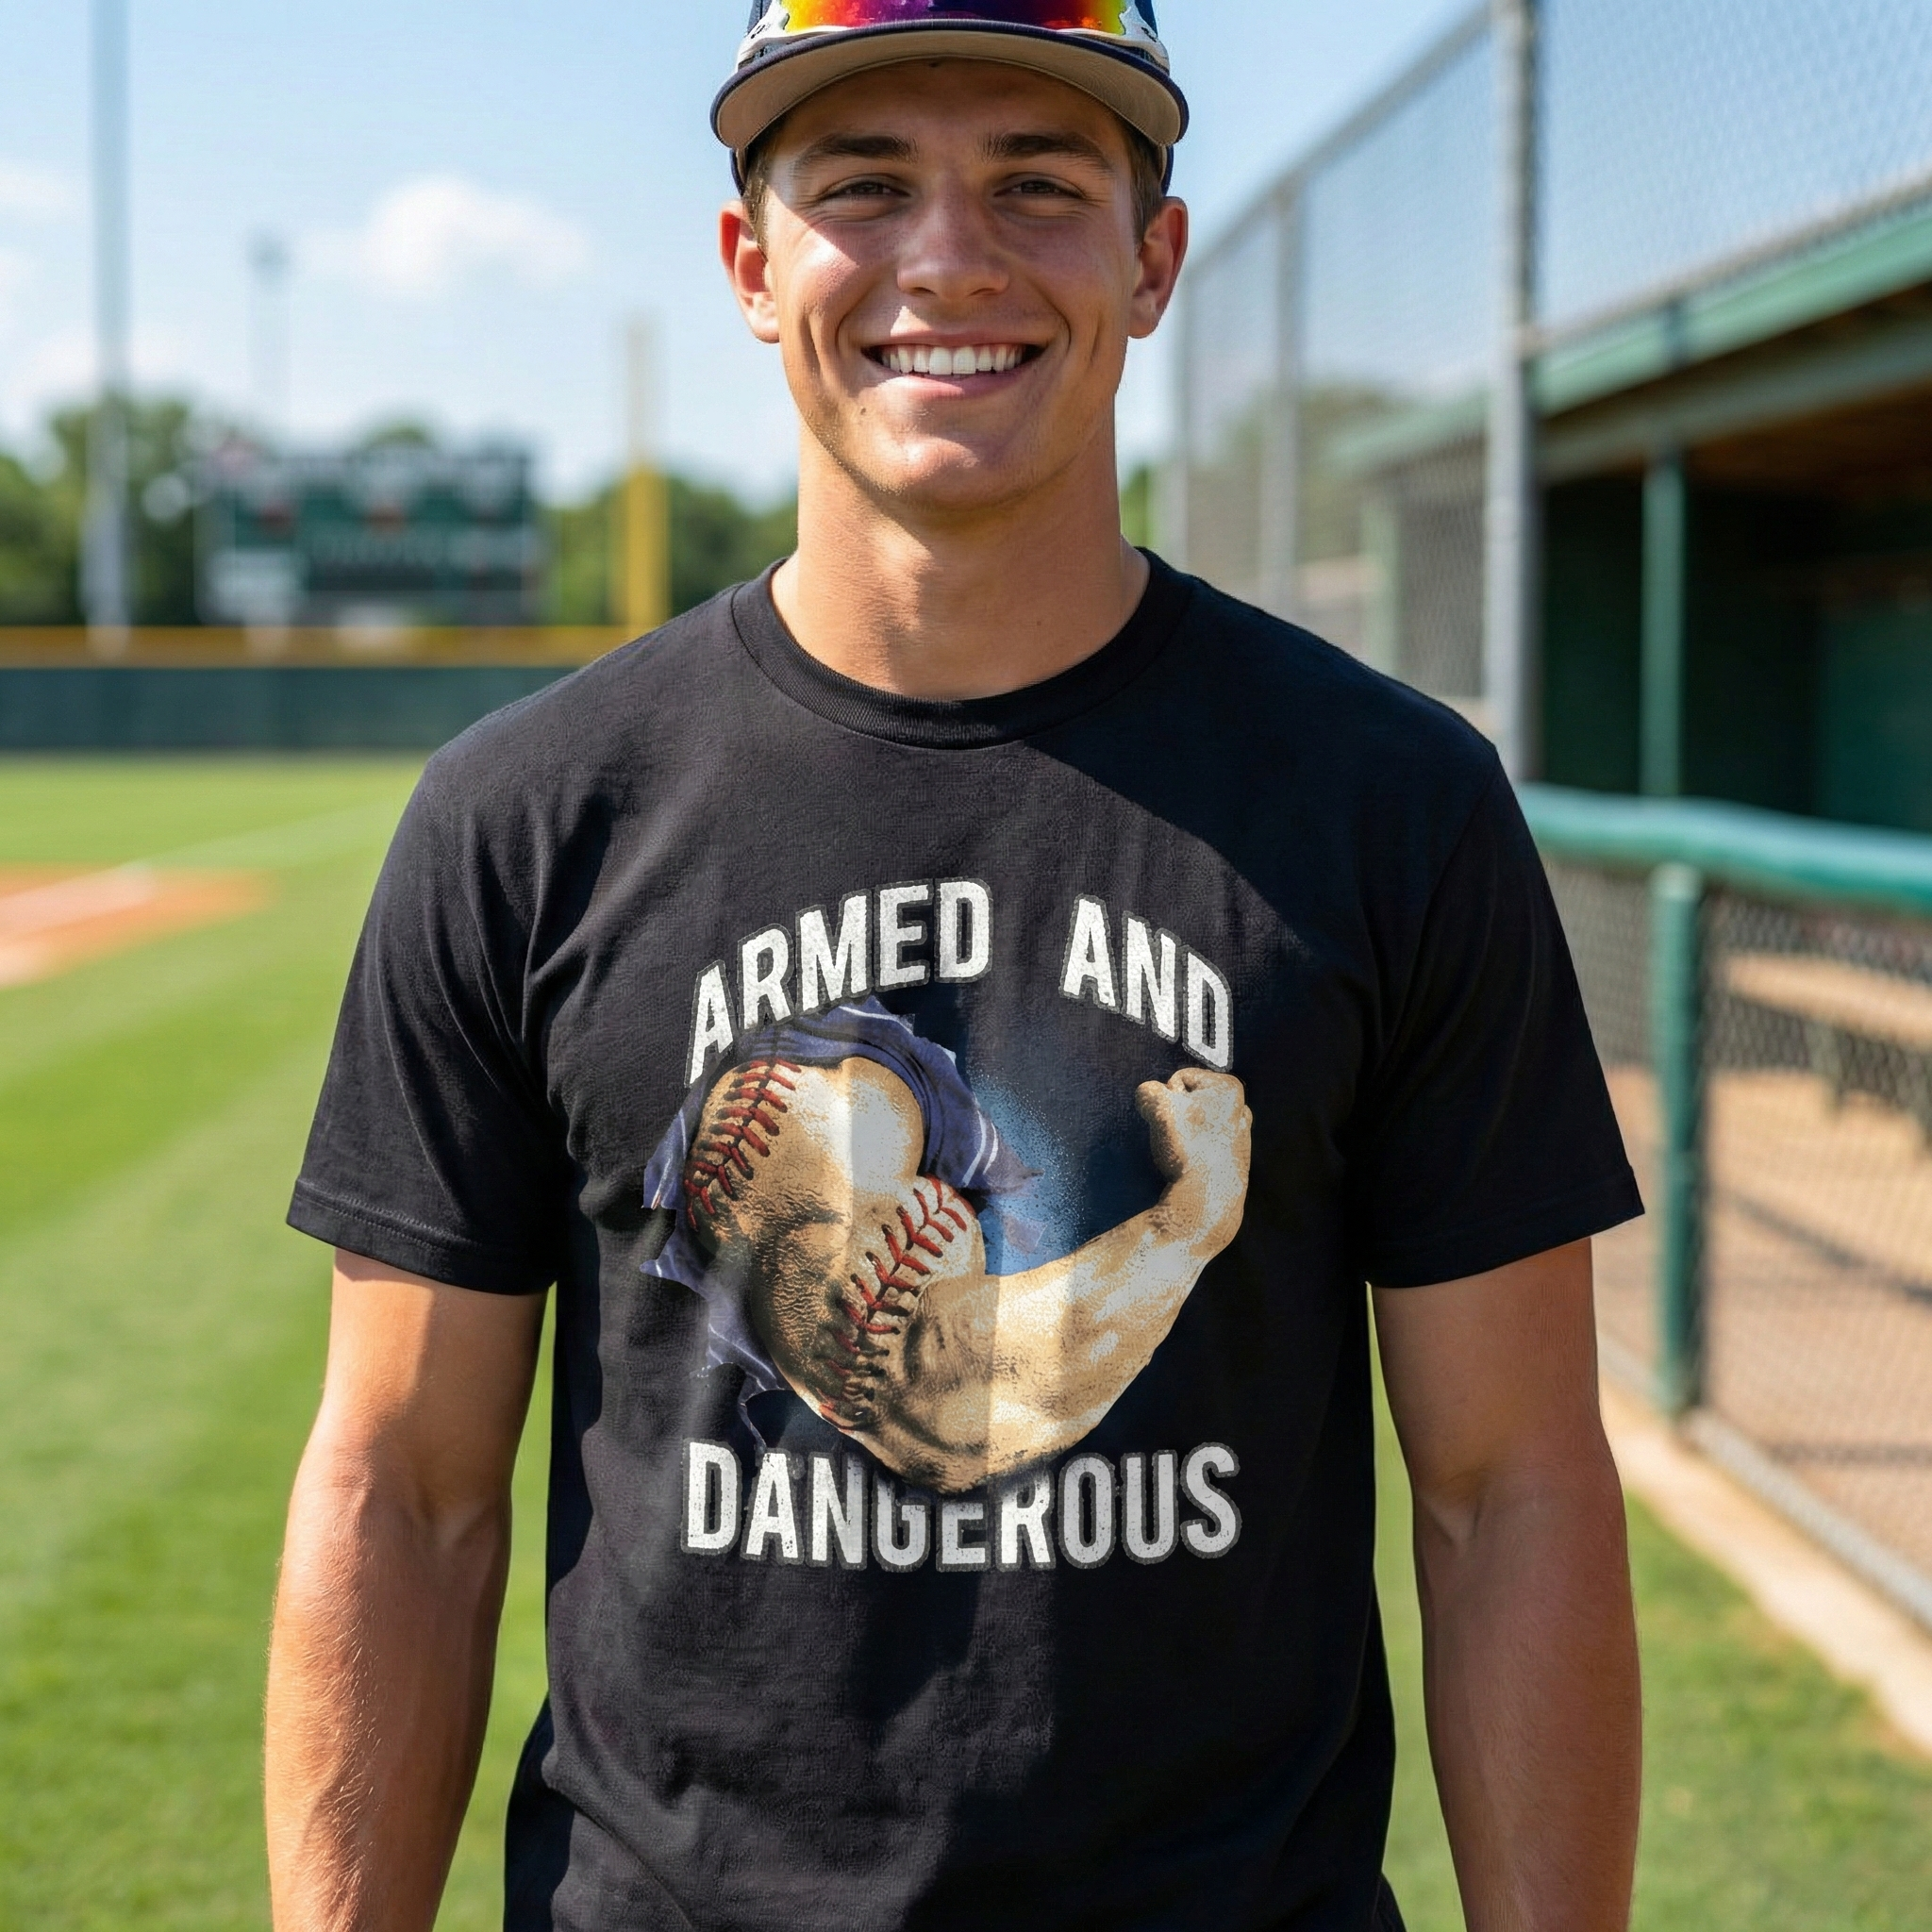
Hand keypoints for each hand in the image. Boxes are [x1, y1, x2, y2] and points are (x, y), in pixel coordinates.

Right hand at [1136, 1068, 1251, 1254]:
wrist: (1207, 1198)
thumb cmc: (1187, 1147)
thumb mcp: (1157, 1107)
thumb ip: (1148, 1090)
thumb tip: (1151, 1098)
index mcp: (1229, 1087)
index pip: (1178, 1079)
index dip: (1166, 1098)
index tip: (1172, 1120)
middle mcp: (1241, 1108)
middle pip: (1189, 1101)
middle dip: (1177, 1115)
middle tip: (1176, 1136)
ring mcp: (1241, 1135)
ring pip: (1195, 1124)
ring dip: (1185, 1135)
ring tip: (1183, 1153)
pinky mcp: (1235, 1160)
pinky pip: (1204, 1146)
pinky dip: (1195, 1152)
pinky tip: (1192, 1165)